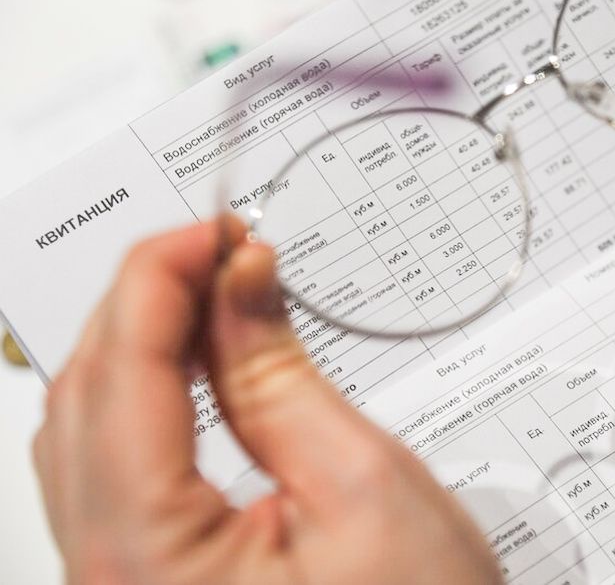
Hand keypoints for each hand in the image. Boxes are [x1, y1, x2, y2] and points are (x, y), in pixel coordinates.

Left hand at [33, 221, 501, 584]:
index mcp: (145, 565)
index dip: (161, 278)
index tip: (218, 227)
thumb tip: (239, 280)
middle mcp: (105, 583)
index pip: (119, 377)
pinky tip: (200, 360)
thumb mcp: (366, 486)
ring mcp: (117, 584)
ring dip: (145, 344)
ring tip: (219, 294)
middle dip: (149, 303)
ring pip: (90, 429)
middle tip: (226, 251)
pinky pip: (116, 466)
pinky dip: (151, 395)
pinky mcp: (145, 579)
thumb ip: (281, 376)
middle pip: (86, 398)